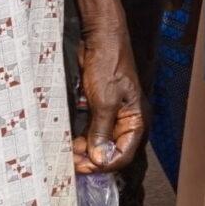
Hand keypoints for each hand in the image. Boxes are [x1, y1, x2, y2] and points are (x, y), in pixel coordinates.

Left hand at [73, 25, 147, 174]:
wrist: (100, 38)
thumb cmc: (108, 64)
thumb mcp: (104, 101)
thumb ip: (101, 131)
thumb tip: (98, 159)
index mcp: (136, 120)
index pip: (124, 154)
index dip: (105, 164)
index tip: (85, 167)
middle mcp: (126, 120)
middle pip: (111, 150)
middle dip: (92, 159)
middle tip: (72, 162)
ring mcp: (112, 114)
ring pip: (100, 142)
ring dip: (85, 150)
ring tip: (68, 153)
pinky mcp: (99, 108)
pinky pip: (92, 130)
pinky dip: (81, 137)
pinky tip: (69, 141)